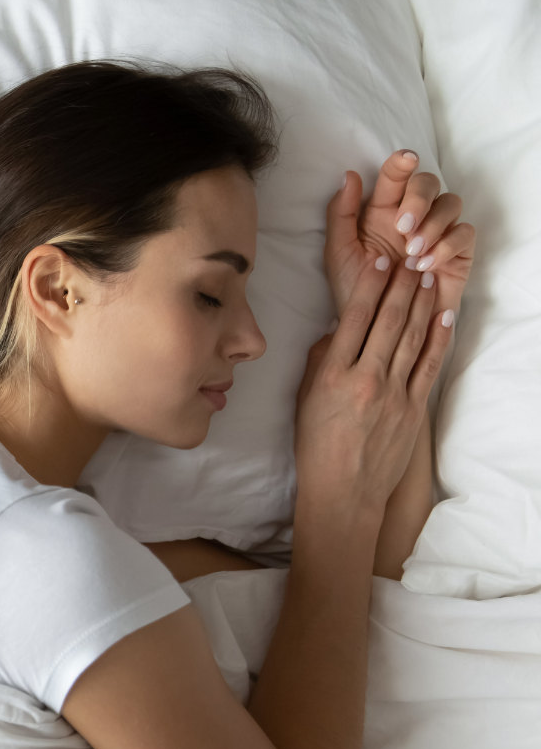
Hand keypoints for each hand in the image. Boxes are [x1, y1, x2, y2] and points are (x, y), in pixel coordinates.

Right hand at [295, 257, 454, 513]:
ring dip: (422, 303)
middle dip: (401, 287)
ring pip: (412, 338)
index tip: (379, 263)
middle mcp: (366, 380)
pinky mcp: (414, 408)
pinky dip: (438, 337)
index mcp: (333, 376)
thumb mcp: (305, 399)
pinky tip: (443, 314)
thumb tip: (339, 332)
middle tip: (410, 258)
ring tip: (427, 276)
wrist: (344, 491)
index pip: (355, 321)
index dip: (369, 288)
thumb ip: (321, 362)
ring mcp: (394, 394)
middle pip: (389, 323)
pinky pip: (428, 365)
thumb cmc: (316, 446)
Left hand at [327, 151, 476, 331]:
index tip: (405, 159)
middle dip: (419, 198)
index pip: (396, 176)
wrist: (376, 326)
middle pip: (429, 182)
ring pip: (451, 204)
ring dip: (432, 224)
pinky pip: (464, 233)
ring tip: (412, 253)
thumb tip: (351, 174)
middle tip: (402, 227)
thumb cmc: (357, 289)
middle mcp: (413, 215)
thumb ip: (341, 214)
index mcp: (382, 209)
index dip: (402, 163)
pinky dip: (447, 246)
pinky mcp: (457, 252)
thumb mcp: (339, 252)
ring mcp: (438, 231)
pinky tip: (426, 266)